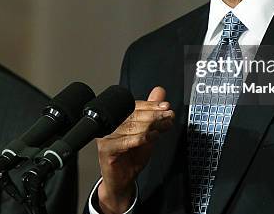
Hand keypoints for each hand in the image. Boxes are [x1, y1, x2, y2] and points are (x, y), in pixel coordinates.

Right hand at [96, 86, 174, 213]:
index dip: (151, 105)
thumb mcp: (147, 132)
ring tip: (164, 125)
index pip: (134, 106)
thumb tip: (160, 92)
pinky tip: (152, 137)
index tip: (166, 106)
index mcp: (117, 118)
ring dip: (151, 125)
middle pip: (132, 115)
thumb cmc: (132, 156)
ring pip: (131, 127)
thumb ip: (152, 113)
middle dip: (154, 114)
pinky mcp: (106, 150)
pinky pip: (125, 142)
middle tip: (168, 115)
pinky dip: (140, 138)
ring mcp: (105, 137)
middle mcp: (109, 125)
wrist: (121, 180)